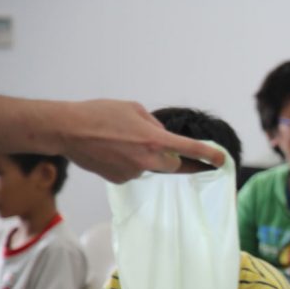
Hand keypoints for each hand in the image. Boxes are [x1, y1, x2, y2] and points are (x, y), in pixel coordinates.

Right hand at [58, 99, 225, 182]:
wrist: (67, 130)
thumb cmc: (99, 114)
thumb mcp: (133, 109)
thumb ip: (154, 124)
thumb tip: (162, 135)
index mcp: (155, 140)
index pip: (191, 150)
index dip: (209, 155)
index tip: (222, 160)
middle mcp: (148, 160)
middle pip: (174, 165)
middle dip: (175, 158)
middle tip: (171, 150)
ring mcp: (134, 172)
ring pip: (151, 167)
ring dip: (146, 157)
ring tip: (121, 141)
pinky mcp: (121, 180)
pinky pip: (134, 171)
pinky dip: (129, 162)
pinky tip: (112, 150)